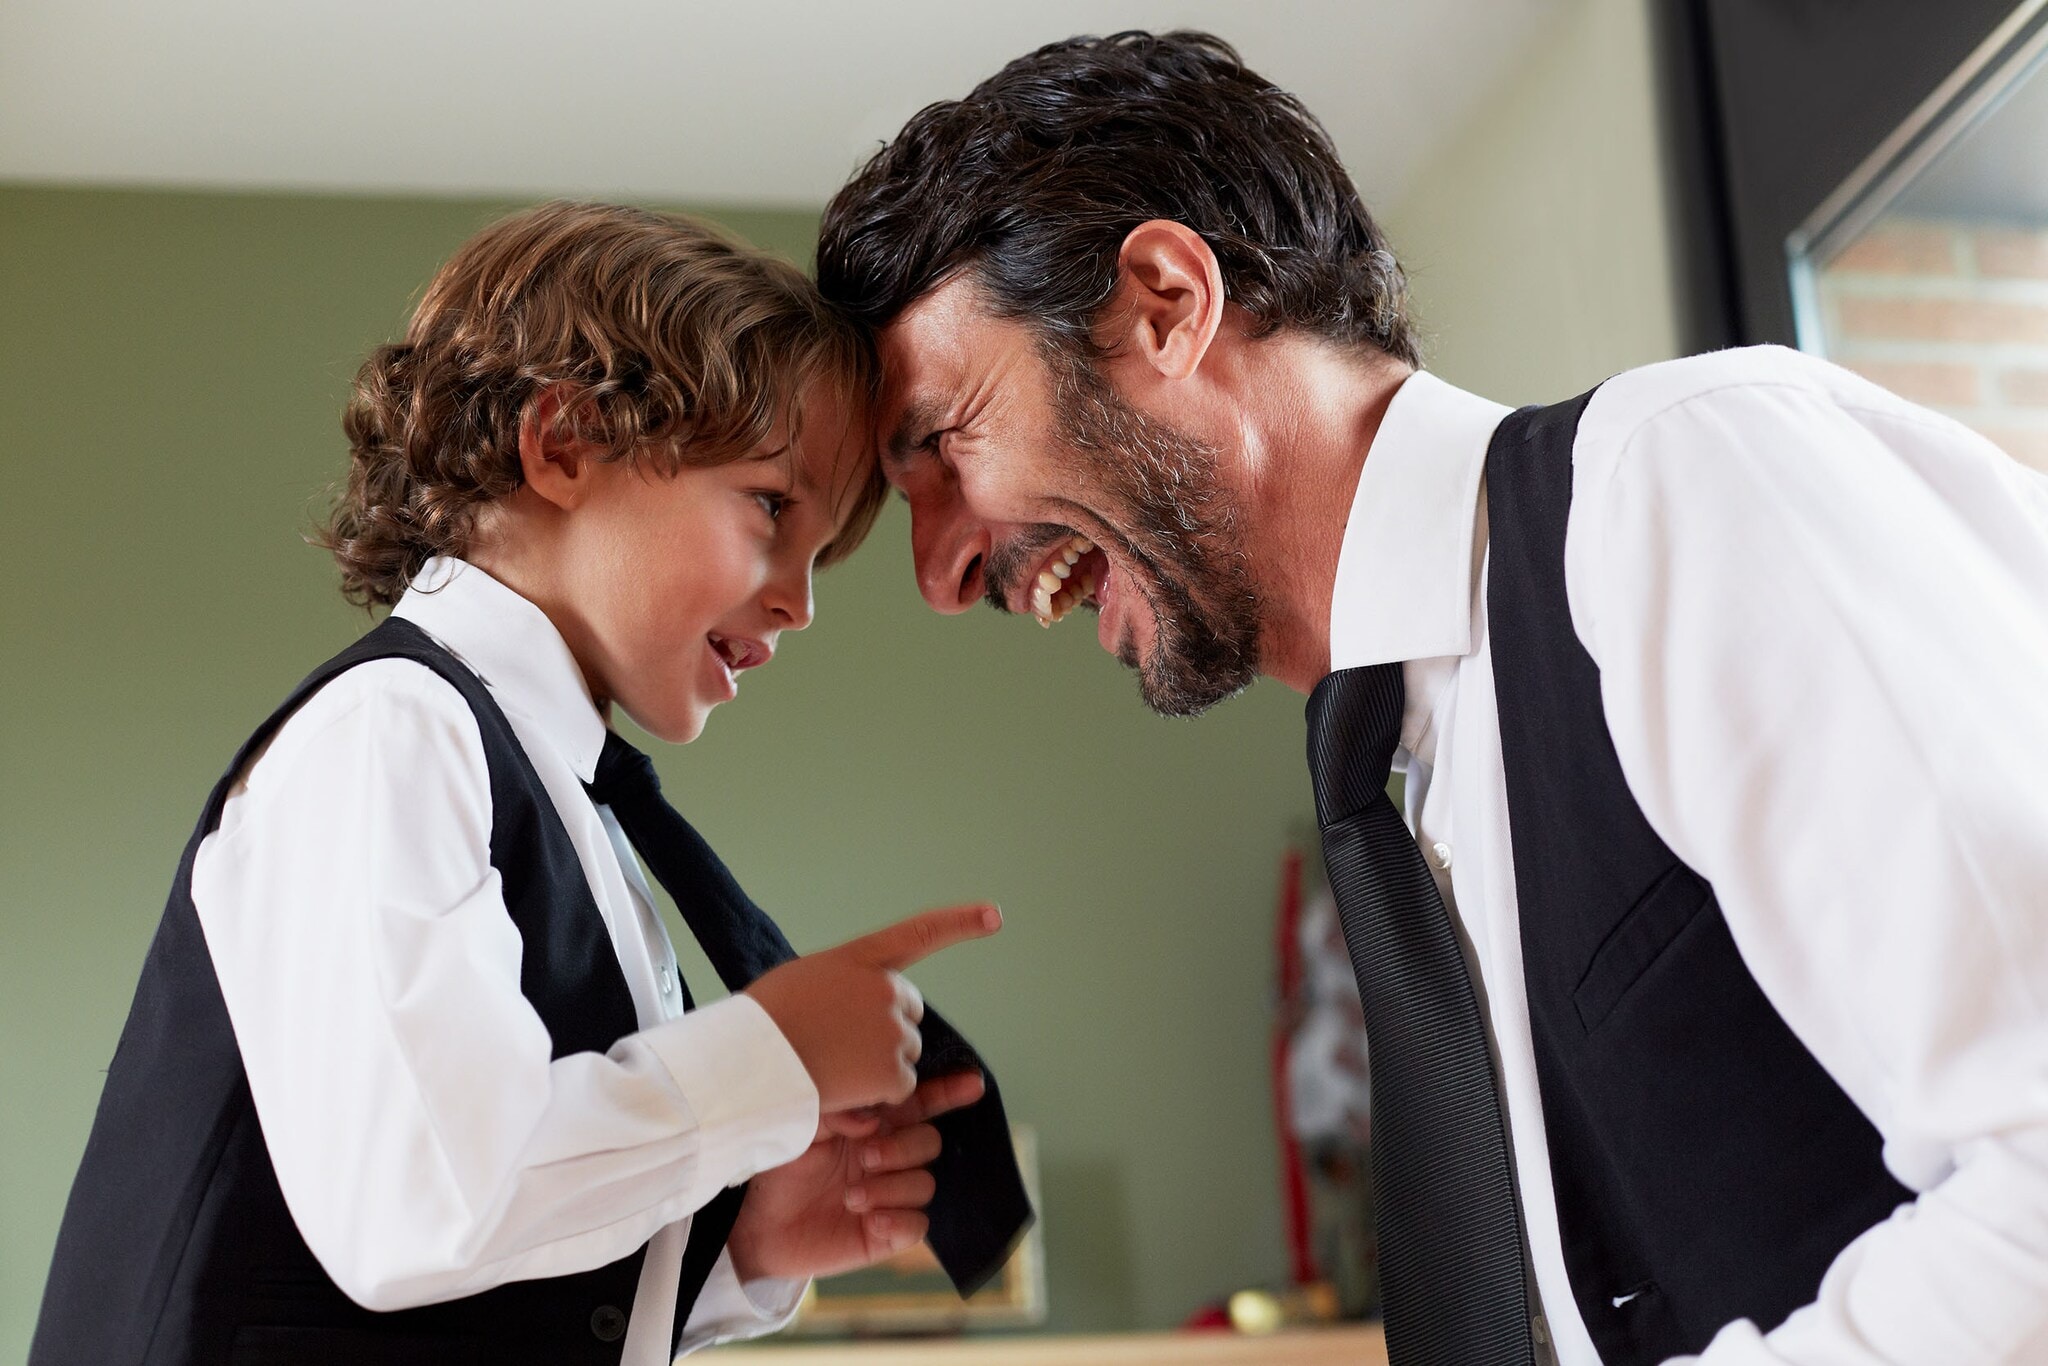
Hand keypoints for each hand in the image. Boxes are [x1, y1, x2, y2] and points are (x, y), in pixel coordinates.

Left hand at [726, 1070, 986, 1281]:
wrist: (755, 1220)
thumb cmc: (780, 1164)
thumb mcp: (804, 1125)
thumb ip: (840, 1113)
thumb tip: (873, 1121)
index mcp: (875, 1124)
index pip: (920, 1104)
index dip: (949, 1092)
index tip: (972, 1082)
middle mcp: (890, 1158)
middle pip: (930, 1142)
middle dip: (903, 1148)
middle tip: (865, 1156)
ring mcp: (891, 1196)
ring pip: (925, 1184)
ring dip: (891, 1187)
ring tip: (851, 1196)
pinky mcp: (885, 1235)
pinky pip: (917, 1226)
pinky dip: (897, 1221)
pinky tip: (869, 1220)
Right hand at [743, 904, 999, 1112]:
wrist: (749, 1062)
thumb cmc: (764, 1025)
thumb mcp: (805, 980)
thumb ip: (843, 984)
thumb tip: (858, 1011)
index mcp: (861, 959)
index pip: (920, 932)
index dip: (960, 923)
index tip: (994, 915)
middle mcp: (886, 989)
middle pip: (908, 1014)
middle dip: (884, 1031)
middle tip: (837, 1042)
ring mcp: (893, 1030)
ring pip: (903, 1054)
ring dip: (877, 1066)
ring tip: (831, 1064)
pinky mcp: (894, 1071)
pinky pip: (899, 1088)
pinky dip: (877, 1094)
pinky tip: (842, 1085)